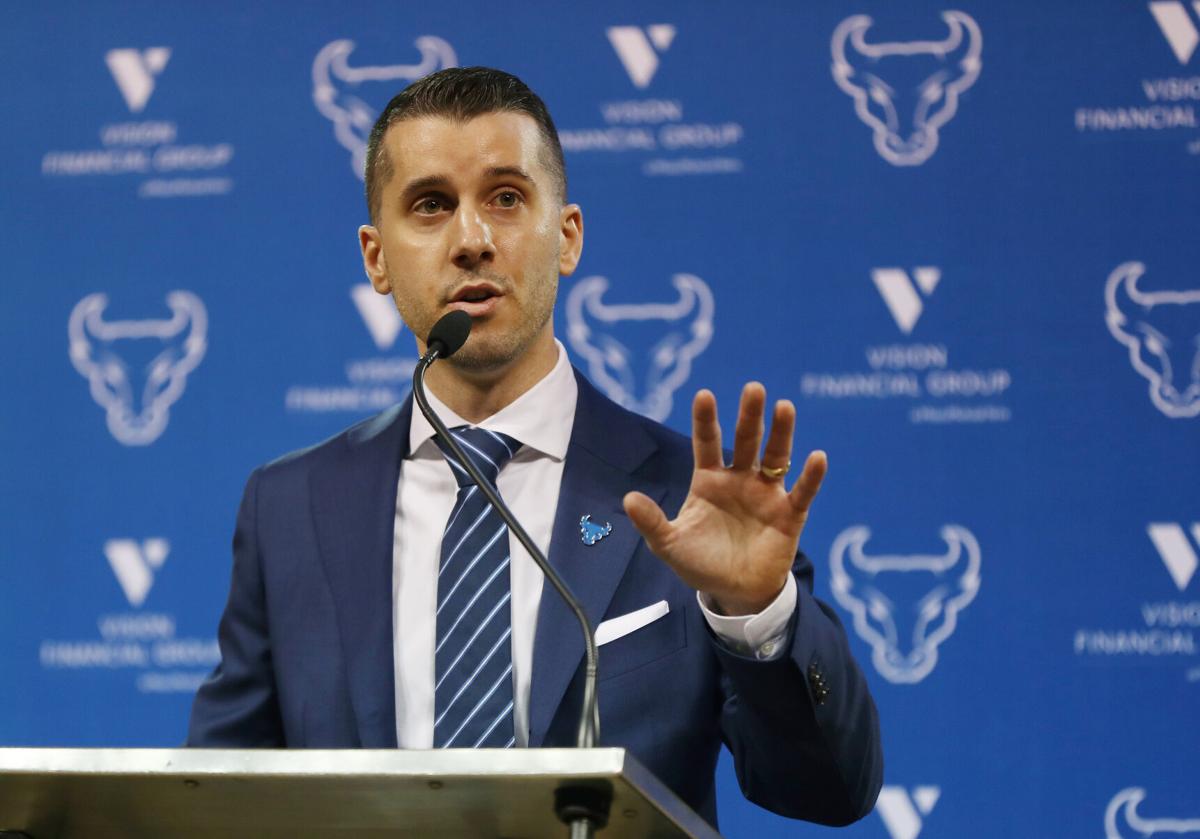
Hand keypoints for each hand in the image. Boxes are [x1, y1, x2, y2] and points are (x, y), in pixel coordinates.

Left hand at [623, 383, 826, 615]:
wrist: (734, 593)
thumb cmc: (701, 563)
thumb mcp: (670, 545)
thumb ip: (652, 522)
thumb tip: (628, 499)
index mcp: (709, 480)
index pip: (707, 443)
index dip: (706, 420)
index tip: (704, 395)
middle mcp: (739, 479)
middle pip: (746, 440)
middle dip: (750, 415)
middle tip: (754, 389)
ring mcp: (766, 494)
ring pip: (775, 457)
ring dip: (781, 433)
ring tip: (784, 407)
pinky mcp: (789, 515)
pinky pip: (803, 492)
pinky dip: (811, 476)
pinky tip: (817, 456)